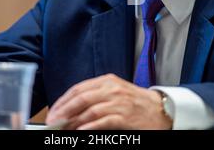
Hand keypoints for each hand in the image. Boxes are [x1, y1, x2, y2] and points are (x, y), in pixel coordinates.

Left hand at [45, 74, 172, 129]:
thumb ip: (95, 96)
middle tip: (53, 122)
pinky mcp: (124, 116)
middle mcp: (111, 89)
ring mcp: (118, 102)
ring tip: (63, 128)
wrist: (160, 110)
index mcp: (107, 81)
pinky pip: (102, 121)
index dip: (63, 100)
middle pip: (81, 98)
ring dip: (73, 121)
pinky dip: (88, 127)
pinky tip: (80, 131)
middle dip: (63, 111)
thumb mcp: (115, 92)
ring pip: (89, 110)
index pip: (78, 88)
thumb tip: (72, 108)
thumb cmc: (136, 102)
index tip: (54, 111)